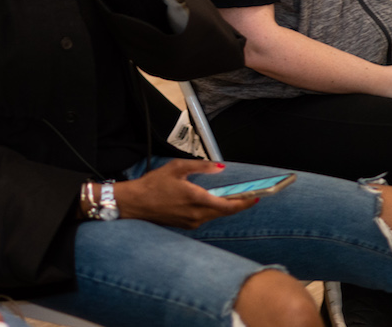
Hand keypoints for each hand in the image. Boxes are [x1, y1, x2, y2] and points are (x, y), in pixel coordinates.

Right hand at [113, 159, 252, 228]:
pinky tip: (209, 201)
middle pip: (225, 212)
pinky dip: (211, 209)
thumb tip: (219, 167)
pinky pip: (205, 217)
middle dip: (238, 204)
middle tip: (248, 196)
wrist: (135, 204)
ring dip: (224, 206)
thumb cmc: (153, 185)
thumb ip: (200, 166)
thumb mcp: (176, 168)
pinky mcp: (186, 225)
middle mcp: (197, 215)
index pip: (229, 205)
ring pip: (215, 215)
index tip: (256, 197)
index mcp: (196, 199)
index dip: (245, 202)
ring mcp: (192, 222)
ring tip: (228, 196)